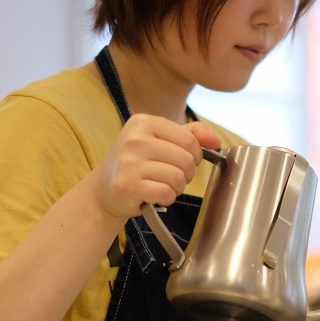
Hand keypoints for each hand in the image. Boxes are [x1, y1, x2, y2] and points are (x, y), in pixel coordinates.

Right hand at [88, 114, 220, 222]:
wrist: (103, 190)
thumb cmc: (137, 163)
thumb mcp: (161, 140)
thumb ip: (191, 134)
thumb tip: (216, 140)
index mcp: (144, 122)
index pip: (190, 140)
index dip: (195, 155)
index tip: (181, 161)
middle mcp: (134, 139)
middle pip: (186, 160)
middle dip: (186, 174)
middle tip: (170, 177)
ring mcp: (129, 162)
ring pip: (178, 178)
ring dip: (177, 187)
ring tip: (162, 185)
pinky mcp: (128, 186)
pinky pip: (166, 193)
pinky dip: (166, 198)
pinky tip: (154, 195)